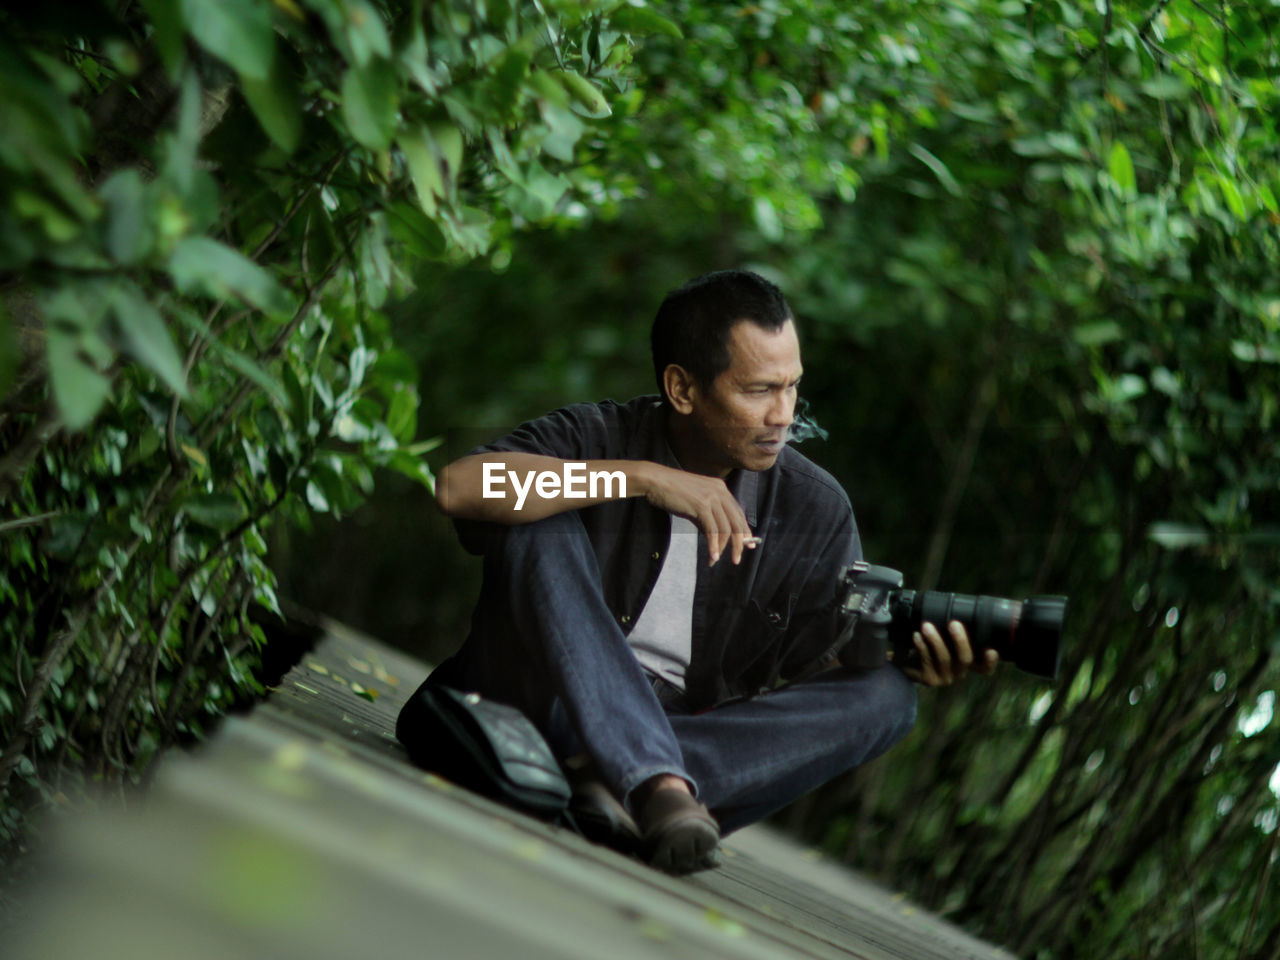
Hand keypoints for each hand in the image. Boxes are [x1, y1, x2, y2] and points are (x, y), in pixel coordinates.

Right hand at [638, 463, 756, 565]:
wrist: (655, 481)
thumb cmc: (671, 492)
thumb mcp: (694, 504)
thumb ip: (706, 518)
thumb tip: (715, 537)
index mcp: (720, 489)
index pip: (738, 513)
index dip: (744, 530)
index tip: (747, 545)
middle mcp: (720, 492)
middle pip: (736, 522)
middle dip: (739, 543)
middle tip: (736, 559)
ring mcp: (712, 498)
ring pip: (726, 528)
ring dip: (723, 548)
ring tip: (716, 560)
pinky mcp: (702, 505)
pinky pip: (712, 530)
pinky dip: (713, 545)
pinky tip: (712, 556)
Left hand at [891, 620, 998, 686]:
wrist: (906, 663)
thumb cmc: (929, 646)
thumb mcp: (944, 639)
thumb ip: (953, 630)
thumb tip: (957, 607)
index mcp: (966, 662)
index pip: (984, 667)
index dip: (990, 662)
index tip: (991, 650)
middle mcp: (958, 672)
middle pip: (965, 659)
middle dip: (961, 640)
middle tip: (954, 623)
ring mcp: (944, 677)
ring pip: (944, 658)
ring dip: (936, 640)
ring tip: (927, 626)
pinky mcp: (929, 679)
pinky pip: (927, 660)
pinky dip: (922, 646)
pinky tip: (917, 635)